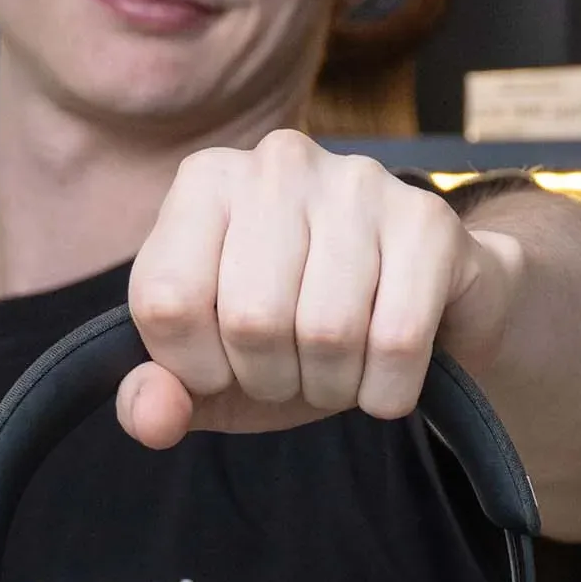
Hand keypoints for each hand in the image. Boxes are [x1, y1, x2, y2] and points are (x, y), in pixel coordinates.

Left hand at [116, 132, 519, 447]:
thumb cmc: (302, 328)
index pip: (166, 301)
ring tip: (341, 368)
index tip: (226, 367)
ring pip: (329, 332)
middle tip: (294, 370)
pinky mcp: (429, 220)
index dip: (195, 367)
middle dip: (272, 378)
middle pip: (252, 320)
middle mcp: (279, 163)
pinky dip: (387, 390)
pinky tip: (387, 374)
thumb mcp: (216, 369)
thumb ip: (157, 393)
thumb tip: (151, 419)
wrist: (428, 305)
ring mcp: (360, 183)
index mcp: (207, 181)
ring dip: (333, 386)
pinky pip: (398, 340)